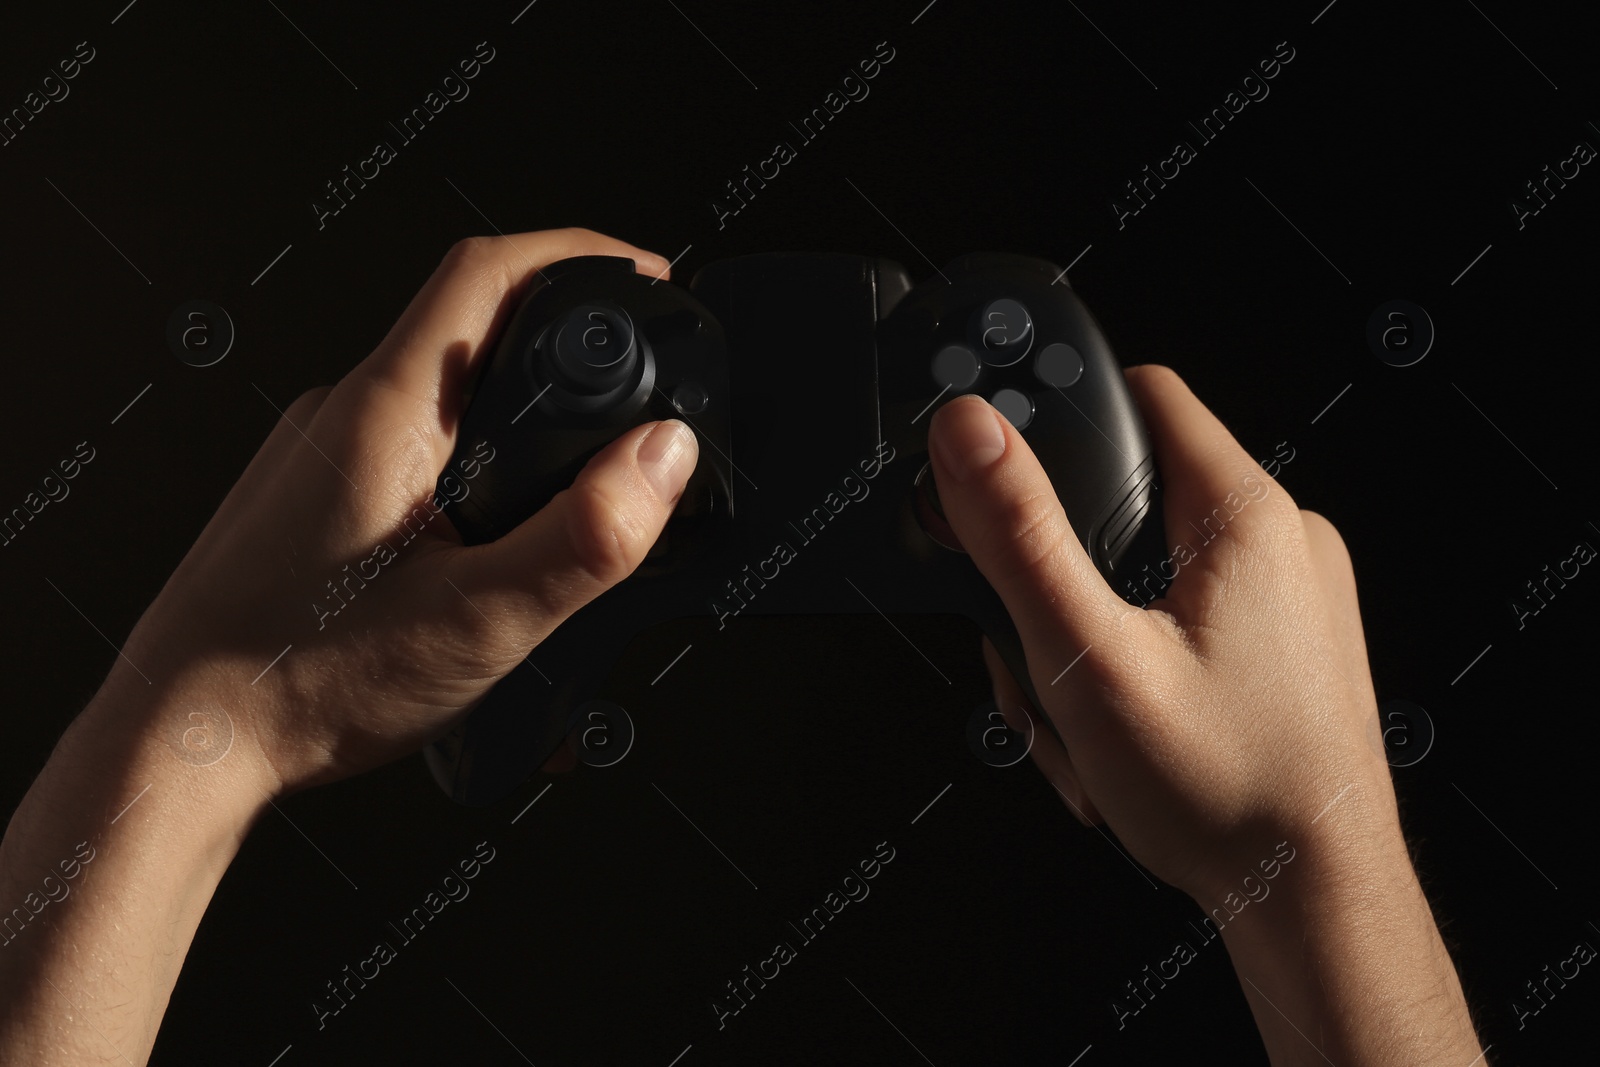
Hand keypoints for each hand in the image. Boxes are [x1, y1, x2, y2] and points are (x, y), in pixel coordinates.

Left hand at [99, 228, 699, 796]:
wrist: (180, 744)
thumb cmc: (299, 684)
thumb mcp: (476, 619)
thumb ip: (583, 536)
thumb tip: (664, 454)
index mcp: (384, 412)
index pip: (487, 271)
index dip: (579, 252)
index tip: (646, 274)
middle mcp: (342, 412)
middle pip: (472, 328)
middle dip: (566, 344)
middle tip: (634, 396)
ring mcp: (320, 454)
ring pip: (444, 397)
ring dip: (519, 417)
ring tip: (573, 490)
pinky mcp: (312, 499)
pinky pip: (411, 449)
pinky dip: (473, 468)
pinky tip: (491, 546)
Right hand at [928, 369, 1483, 1064]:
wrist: (1314, 899)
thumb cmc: (1228, 794)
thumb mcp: (1089, 660)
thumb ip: (1020, 538)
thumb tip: (969, 433)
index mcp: (1244, 515)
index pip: (1141, 393)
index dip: (1061, 416)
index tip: (1004, 464)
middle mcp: (1282, 539)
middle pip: (1128, 496)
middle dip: (1058, 573)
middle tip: (1038, 653)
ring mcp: (1290, 595)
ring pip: (1145, 566)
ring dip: (1088, 634)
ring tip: (1083, 716)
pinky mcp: (1285, 642)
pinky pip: (1183, 613)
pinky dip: (1134, 658)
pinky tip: (1120, 726)